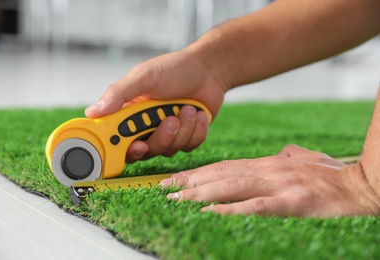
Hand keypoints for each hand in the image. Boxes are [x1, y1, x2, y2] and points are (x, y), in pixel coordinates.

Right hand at [85, 50, 226, 161]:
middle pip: (146, 151)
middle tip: (170, 119)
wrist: (208, 71)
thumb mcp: (144, 76)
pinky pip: (189, 146)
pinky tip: (197, 114)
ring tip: (187, 108)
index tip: (138, 145)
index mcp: (129, 113)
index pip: (117, 140)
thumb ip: (119, 93)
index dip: (124, 149)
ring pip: (169, 150)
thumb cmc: (175, 69)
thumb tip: (93, 112)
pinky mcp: (186, 138)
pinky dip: (196, 130)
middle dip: (161, 137)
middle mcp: (146, 127)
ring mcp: (166, 134)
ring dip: (182, 129)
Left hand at [160, 144, 379, 216]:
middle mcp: (268, 170)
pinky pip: (254, 206)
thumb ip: (286, 156)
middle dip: (189, 182)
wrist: (362, 185)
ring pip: (231, 187)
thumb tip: (277, 154)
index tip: (175, 179)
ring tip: (175, 200)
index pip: (223, 166)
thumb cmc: (331, 176)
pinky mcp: (292, 202)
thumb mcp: (304, 159)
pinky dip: (230, 210)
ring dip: (199, 194)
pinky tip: (208, 214)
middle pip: (220, 174)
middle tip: (162, 189)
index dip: (197, 172)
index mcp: (268, 163)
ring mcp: (279, 185)